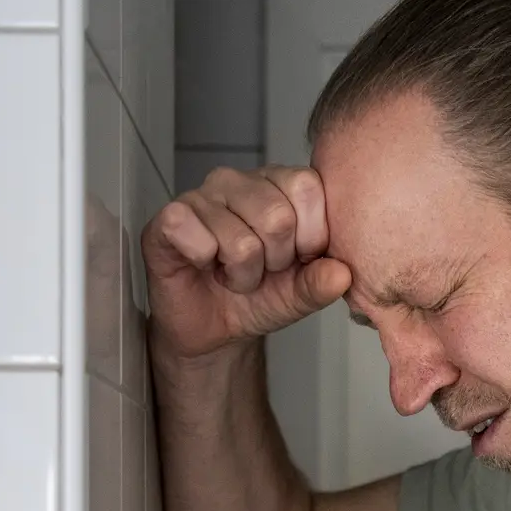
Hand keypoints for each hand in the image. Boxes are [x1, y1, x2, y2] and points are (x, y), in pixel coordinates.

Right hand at [141, 164, 352, 365]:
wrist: (213, 329)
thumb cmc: (256, 298)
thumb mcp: (300, 295)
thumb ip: (322, 283)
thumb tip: (342, 273)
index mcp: (279, 185)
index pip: (308, 187)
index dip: (310, 237)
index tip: (298, 258)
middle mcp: (240, 181)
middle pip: (277, 217)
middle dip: (274, 261)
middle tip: (260, 269)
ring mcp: (202, 195)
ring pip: (240, 240)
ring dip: (241, 274)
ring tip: (232, 273)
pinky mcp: (169, 217)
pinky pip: (197, 238)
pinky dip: (206, 265)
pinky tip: (203, 265)